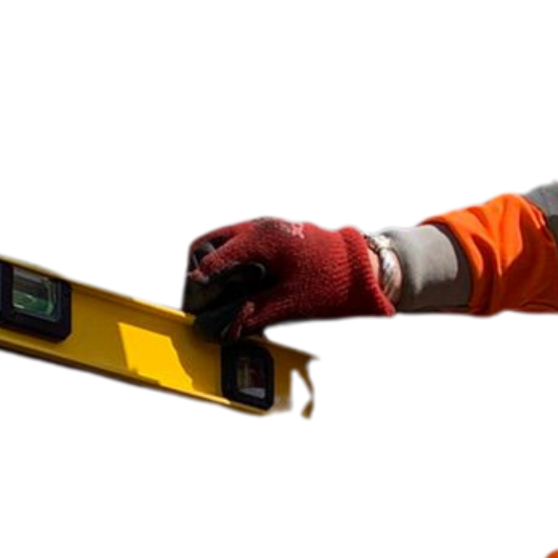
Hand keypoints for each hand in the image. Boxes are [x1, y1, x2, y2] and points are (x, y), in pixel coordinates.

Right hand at [179, 215, 394, 340]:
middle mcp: (258, 225)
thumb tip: (223, 331)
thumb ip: (254, 316)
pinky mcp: (270, 233)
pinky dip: (229, 261)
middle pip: (204, 242)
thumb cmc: (332, 281)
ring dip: (212, 265)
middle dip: (197, 270)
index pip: (211, 261)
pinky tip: (238, 285)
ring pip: (218, 240)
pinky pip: (236, 242)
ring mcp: (263, 225)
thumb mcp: (292, 304)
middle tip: (200, 299)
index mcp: (261, 239)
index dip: (197, 288)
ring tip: (219, 295)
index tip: (193, 308)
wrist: (363, 267)